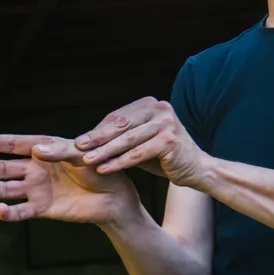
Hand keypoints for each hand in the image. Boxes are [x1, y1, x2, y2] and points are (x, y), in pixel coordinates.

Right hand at [0, 134, 138, 224]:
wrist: (115, 198)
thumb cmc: (101, 169)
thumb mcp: (83, 155)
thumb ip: (61, 152)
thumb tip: (36, 150)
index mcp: (45, 150)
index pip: (14, 144)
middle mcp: (36, 169)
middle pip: (7, 167)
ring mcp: (37, 189)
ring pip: (9, 189)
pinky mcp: (42, 209)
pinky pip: (21, 210)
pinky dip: (10, 212)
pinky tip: (1, 211)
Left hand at [44, 97, 210, 187]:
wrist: (197, 169)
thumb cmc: (165, 157)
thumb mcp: (141, 142)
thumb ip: (122, 136)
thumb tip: (87, 138)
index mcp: (150, 105)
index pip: (118, 117)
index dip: (98, 130)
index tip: (78, 142)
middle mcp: (160, 108)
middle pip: (121, 125)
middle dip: (97, 138)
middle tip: (76, 148)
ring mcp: (166, 123)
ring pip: (128, 140)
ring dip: (104, 151)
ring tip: (86, 161)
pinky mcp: (170, 140)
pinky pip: (138, 153)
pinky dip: (119, 162)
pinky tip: (104, 169)